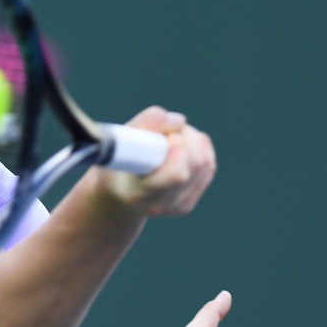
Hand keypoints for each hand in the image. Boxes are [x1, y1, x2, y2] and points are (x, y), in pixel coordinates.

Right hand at [100, 106, 216, 216]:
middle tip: (166, 132)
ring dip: (192, 139)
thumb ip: (146, 124)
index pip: (177, 175)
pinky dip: (199, 147)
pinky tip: (180, 145)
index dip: (179, 149)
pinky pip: (208, 165)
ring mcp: (177, 206)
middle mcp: (160, 205)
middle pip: (196, 164)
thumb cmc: (117, 161)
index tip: (170, 136)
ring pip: (204, 162)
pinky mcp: (189, 200)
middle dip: (186, 137)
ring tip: (170, 137)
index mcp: (138, 193)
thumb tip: (180, 121)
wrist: (117, 192)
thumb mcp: (119, 139)